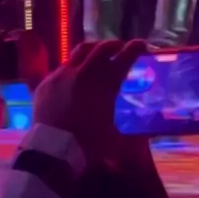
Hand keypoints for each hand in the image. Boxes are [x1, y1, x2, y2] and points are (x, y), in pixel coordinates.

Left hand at [33, 40, 146, 162]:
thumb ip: (134, 137)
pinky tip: (74, 80)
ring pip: (79, 52)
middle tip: (120, 49)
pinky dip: (73, 69)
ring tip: (96, 58)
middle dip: (114, 45)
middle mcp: (85, 72)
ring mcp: (63, 74)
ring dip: (92, 52)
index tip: (143, 45)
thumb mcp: (116, 141)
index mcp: (105, 84)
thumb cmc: (87, 146)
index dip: (135, 49)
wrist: (51, 152)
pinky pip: (62, 68)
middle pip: (102, 48)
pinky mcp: (47, 82)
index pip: (124, 58)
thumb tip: (151, 140)